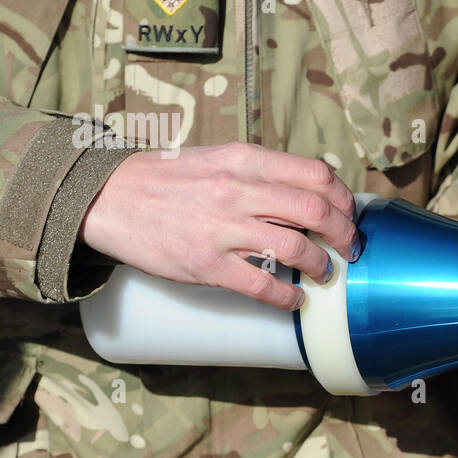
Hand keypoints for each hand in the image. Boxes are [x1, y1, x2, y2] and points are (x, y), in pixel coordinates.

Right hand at [80, 143, 355, 309]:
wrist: (109, 198)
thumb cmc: (169, 180)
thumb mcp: (219, 159)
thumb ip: (262, 173)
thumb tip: (311, 192)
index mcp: (245, 160)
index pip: (317, 175)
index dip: (343, 199)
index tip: (348, 215)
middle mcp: (237, 190)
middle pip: (316, 210)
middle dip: (344, 234)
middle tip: (349, 249)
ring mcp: (221, 228)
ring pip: (295, 247)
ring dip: (321, 265)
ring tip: (324, 274)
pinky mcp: (205, 264)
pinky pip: (260, 284)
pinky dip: (287, 295)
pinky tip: (295, 299)